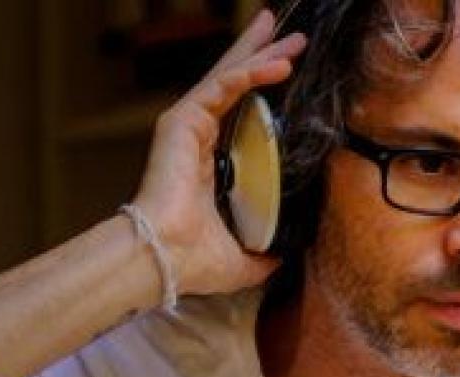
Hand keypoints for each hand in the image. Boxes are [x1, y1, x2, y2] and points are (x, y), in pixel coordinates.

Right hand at [131, 9, 306, 298]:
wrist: (166, 257)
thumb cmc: (193, 261)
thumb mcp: (243, 259)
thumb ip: (262, 255)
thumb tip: (283, 257)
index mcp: (210, 164)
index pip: (240, 115)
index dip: (261, 91)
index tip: (287, 71)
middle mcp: (197, 139)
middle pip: (235, 84)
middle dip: (263, 54)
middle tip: (293, 35)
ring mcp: (188, 126)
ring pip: (230, 77)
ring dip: (261, 52)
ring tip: (290, 33)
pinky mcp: (183, 120)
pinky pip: (224, 86)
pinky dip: (252, 72)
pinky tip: (279, 64)